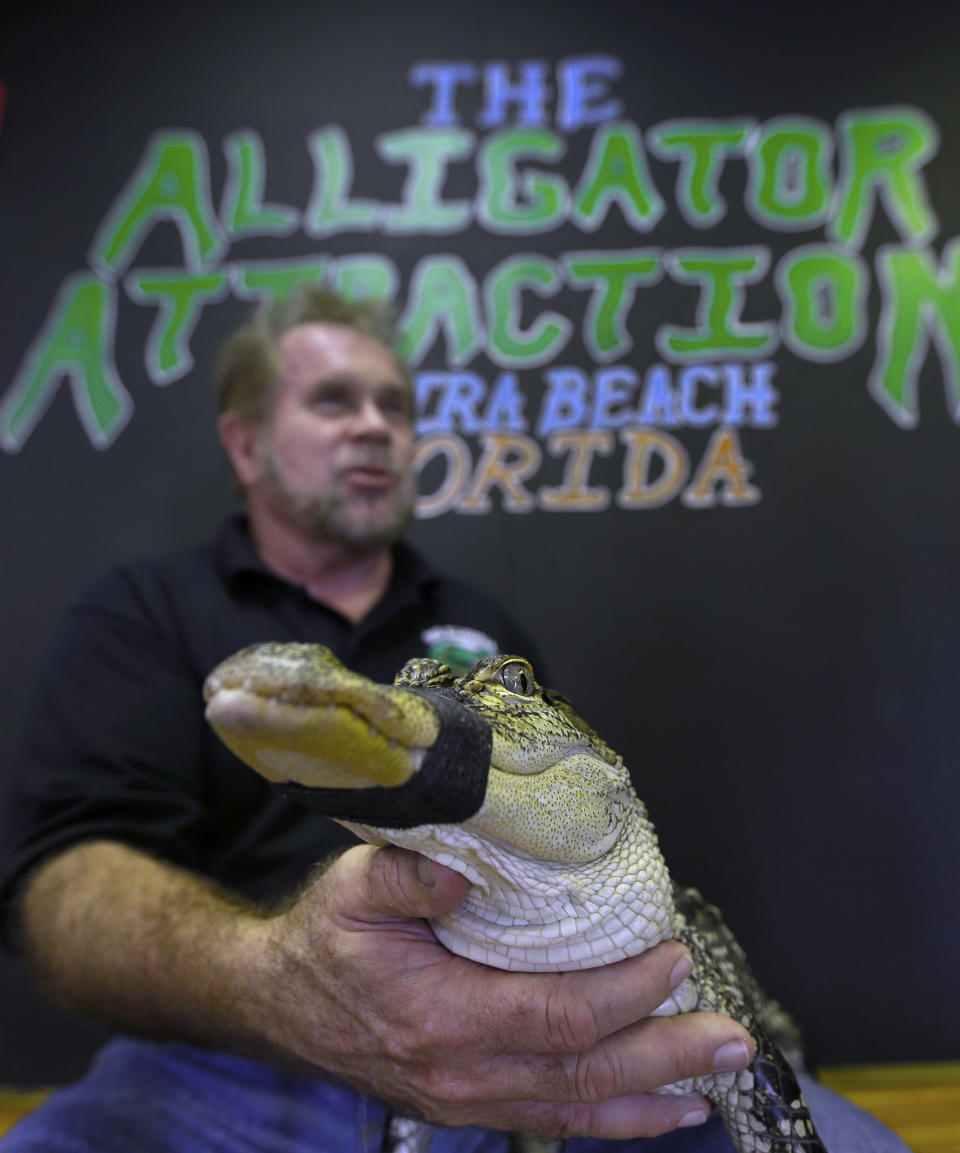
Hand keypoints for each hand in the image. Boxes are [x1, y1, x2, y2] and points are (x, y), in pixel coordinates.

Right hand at [248, 844, 754, 1139]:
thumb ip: (408, 876)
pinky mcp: (469, 1105)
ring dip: (653, 1095)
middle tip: (734, 1038)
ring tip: (716, 1080)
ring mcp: (468, 1100)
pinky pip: (553, 1120)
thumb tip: (464, 870)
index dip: (625, 992)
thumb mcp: (353, 888)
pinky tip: (657, 1112)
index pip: (558, 1014)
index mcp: (441, 1016)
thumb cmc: (325, 939)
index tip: (673, 956)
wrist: (277, 1000)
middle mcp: (462, 1074)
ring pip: (578, 1106)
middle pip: (585, 1071)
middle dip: (668, 1056)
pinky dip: (612, 1119)